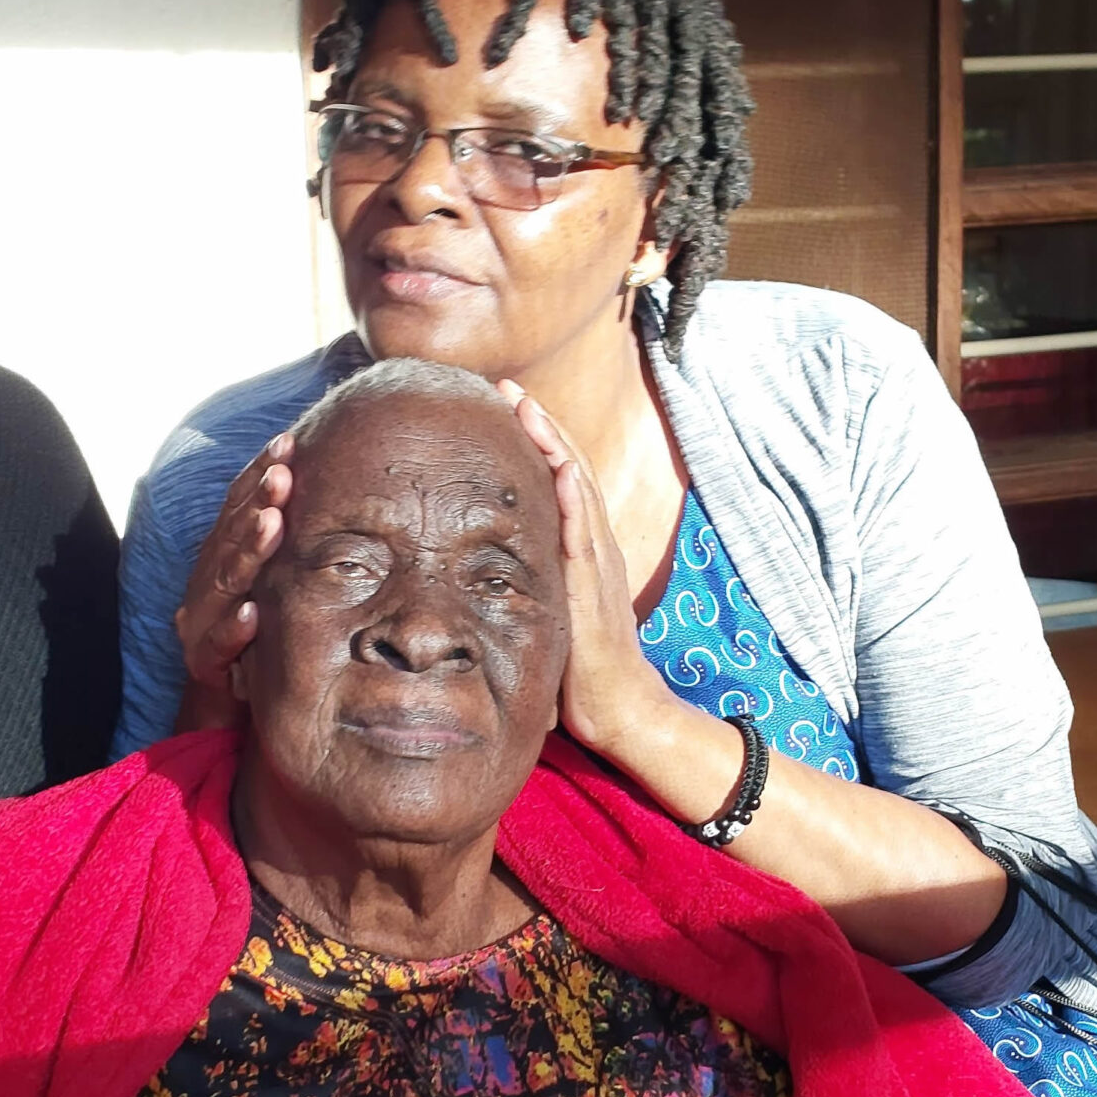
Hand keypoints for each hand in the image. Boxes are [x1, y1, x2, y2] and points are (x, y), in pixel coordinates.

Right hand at [170, 431, 291, 731]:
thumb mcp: (280, 588)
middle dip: (256, 501)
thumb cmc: (265, 640)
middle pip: (230, 537)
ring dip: (247, 552)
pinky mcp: (203, 666)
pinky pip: (218, 646)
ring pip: (223, 583)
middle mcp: (207, 587)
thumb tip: (332, 493)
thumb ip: (289, 548)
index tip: (287, 444)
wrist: (229, 710)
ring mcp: (201, 625)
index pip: (238, 509)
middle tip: (282, 473)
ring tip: (270, 524)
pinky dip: (234, 627)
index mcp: (223, 561)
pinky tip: (252, 612)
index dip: (258, 475)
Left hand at [497, 381, 676, 754]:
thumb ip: (525, 580)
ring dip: (556, 447)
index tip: (503, 404)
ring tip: (530, 408)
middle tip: (508, 387)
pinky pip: (586, 541)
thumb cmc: (578, 668)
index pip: (559, 481)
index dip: (535, 441)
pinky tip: (564, 470)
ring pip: (580, 493)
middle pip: (570, 471)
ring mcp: (598, 567)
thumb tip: (477, 566)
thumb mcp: (546, 609)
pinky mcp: (595, 593)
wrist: (619, 709)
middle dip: (541, 426)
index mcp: (580, 550)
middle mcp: (593, 548)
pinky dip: (577, 502)